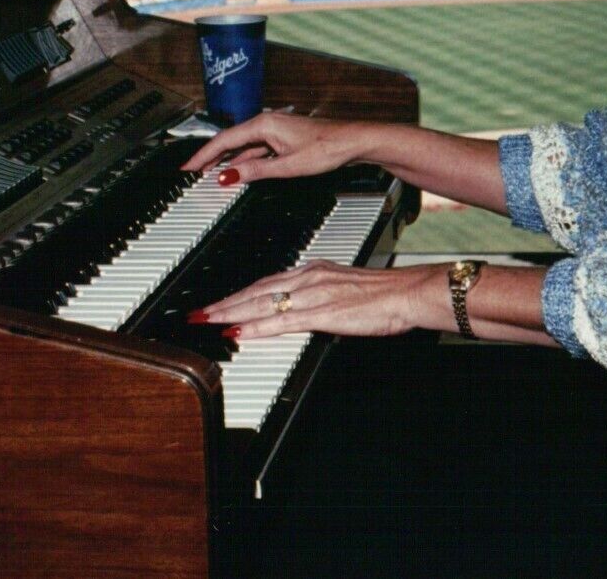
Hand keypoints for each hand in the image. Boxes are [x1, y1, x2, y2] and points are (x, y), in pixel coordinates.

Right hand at [179, 113, 371, 185]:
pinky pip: (256, 149)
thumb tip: (228, 175)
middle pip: (230, 141)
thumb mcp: (287, 165)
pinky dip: (244, 160)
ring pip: (243, 146)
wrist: (352, 141)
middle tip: (192, 172)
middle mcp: (266, 123)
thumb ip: (255, 170)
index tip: (187, 167)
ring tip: (210, 173)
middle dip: (210, 157)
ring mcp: (275, 130)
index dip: (203, 155)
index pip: (224, 140)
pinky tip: (239, 169)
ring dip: (227, 160)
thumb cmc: (326, 148)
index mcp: (263, 125)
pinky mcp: (283, 138)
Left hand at [192, 259, 448, 339]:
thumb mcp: (344, 289)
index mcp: (313, 271)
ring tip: (207, 322)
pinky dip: (256, 327)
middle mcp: (308, 278)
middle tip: (198, 313)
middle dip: (223, 303)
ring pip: (261, 303)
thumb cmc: (385, 295)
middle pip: (255, 290)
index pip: (266, 281)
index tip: (218, 302)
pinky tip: (240, 334)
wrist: (408, 292)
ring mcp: (312, 294)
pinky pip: (281, 321)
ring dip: (230, 313)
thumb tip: (304, 308)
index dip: (238, 293)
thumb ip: (320, 296)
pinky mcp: (321, 313)